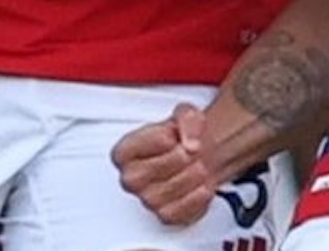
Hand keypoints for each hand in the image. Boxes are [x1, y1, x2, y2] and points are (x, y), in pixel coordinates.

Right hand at [112, 102, 214, 226]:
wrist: (202, 152)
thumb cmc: (185, 134)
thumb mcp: (186, 113)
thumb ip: (188, 119)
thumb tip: (191, 144)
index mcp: (125, 152)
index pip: (129, 150)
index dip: (158, 140)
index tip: (172, 135)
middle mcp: (130, 179)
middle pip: (154, 170)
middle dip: (180, 156)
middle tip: (190, 150)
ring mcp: (147, 200)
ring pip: (172, 189)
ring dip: (194, 174)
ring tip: (198, 164)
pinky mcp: (166, 215)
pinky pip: (183, 209)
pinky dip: (199, 194)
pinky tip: (202, 182)